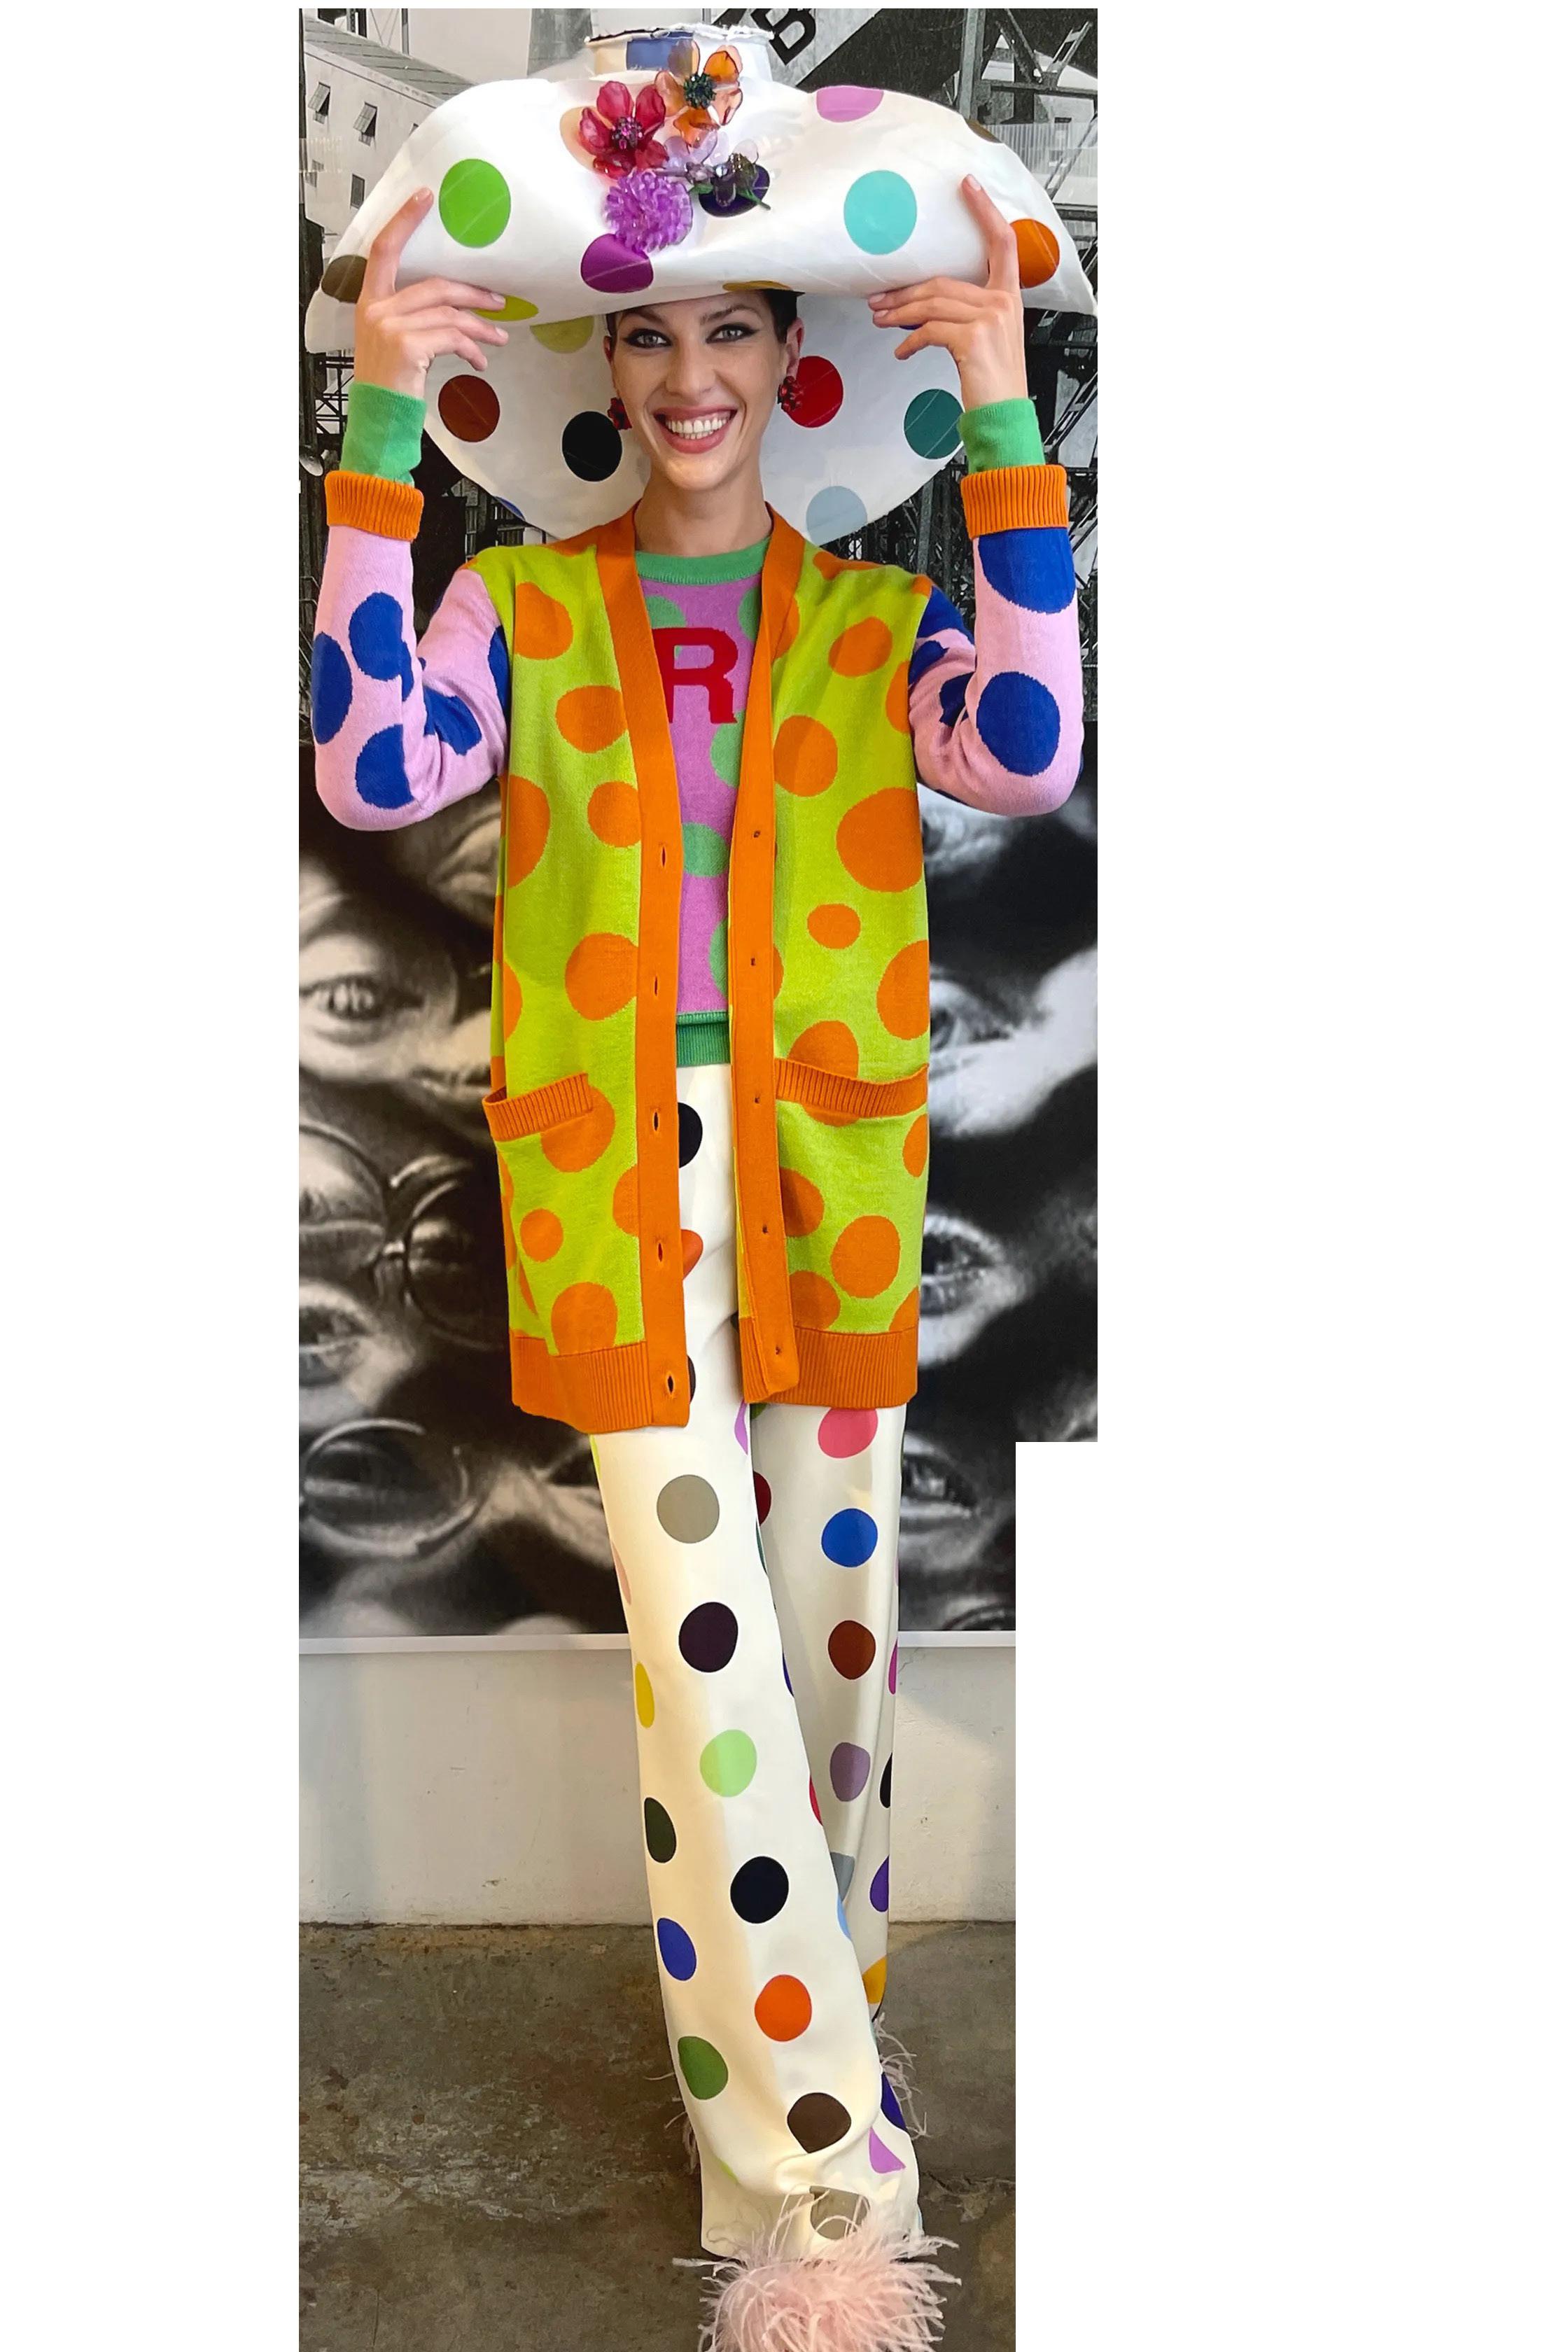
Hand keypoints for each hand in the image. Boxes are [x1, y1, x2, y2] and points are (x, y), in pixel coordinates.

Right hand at [353, 188, 510, 398]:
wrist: (379, 420)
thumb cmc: (389, 384)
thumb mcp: (392, 343)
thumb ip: (411, 318)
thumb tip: (454, 309)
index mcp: (370, 302)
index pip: (384, 250)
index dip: (404, 221)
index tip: (424, 197)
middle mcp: (377, 309)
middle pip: (435, 285)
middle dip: (473, 294)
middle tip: (499, 302)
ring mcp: (390, 327)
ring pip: (449, 314)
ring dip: (480, 327)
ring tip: (499, 339)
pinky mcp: (408, 346)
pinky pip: (452, 338)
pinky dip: (472, 349)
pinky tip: (480, 362)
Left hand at [867, 174, 1027, 409]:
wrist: (1004, 418)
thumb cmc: (993, 383)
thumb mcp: (986, 341)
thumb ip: (967, 316)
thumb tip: (924, 309)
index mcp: (1008, 297)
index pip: (1001, 242)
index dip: (985, 211)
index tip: (967, 186)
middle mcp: (1002, 303)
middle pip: (944, 282)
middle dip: (905, 292)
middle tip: (879, 299)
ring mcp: (990, 318)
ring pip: (932, 304)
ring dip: (899, 313)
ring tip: (881, 320)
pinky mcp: (973, 338)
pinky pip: (931, 330)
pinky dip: (910, 340)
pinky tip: (901, 351)